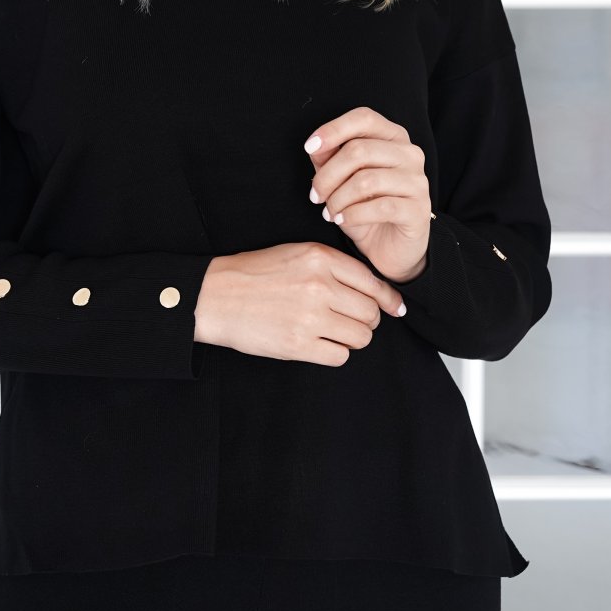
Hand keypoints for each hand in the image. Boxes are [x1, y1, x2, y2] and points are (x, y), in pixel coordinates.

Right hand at [193, 242, 406, 366]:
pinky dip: (334, 352)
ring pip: (361, 336)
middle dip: (366, 319)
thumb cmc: (254, 274)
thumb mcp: (296, 254)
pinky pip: (340, 356)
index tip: (394, 308)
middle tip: (350, 320)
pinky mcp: (299, 344)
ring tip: (333, 332)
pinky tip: (319, 343)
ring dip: (352, 337)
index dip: (388, 299)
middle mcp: (320, 285)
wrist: (216, 295)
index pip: (373, 282)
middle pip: (371, 312)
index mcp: (320, 258)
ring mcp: (310, 316)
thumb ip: (334, 267)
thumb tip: (376, 291)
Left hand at [304, 106, 431, 282]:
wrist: (390, 248)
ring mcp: (417, 182)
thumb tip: (315, 146)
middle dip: (328, 175)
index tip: (309, 147)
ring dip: (338, 198)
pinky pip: (380, 207)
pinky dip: (353, 215)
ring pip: (366, 180)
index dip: (333, 129)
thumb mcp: (341, 180)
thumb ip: (329, 158)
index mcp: (393, 137)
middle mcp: (410, 154)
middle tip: (315, 195)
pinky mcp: (419, 210)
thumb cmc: (365, 207)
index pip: (364, 117)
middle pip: (359, 150)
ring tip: (329, 212)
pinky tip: (342, 220)